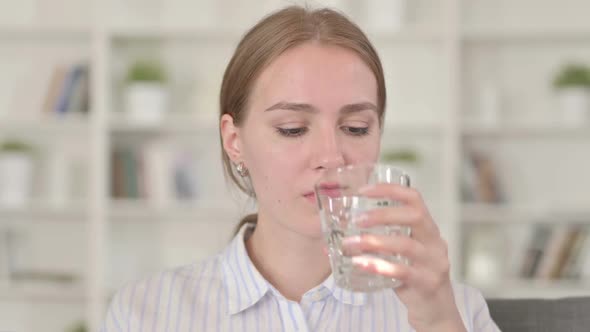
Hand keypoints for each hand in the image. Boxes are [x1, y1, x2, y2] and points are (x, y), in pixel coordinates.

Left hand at [341, 183, 465, 331]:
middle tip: (357, 219)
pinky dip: (379, 266)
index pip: (415, 198)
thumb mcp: (402, 254)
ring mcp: (434, 263)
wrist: (436, 310)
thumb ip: (380, 241)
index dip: (390, 189)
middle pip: (414, 216)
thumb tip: (340, 235)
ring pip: (406, 245)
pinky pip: (403, 272)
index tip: (364, 191)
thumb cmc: (414, 276)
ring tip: (350, 243)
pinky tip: (360, 264)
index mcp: (428, 229)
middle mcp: (435, 242)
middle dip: (383, 214)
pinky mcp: (427, 283)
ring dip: (374, 242)